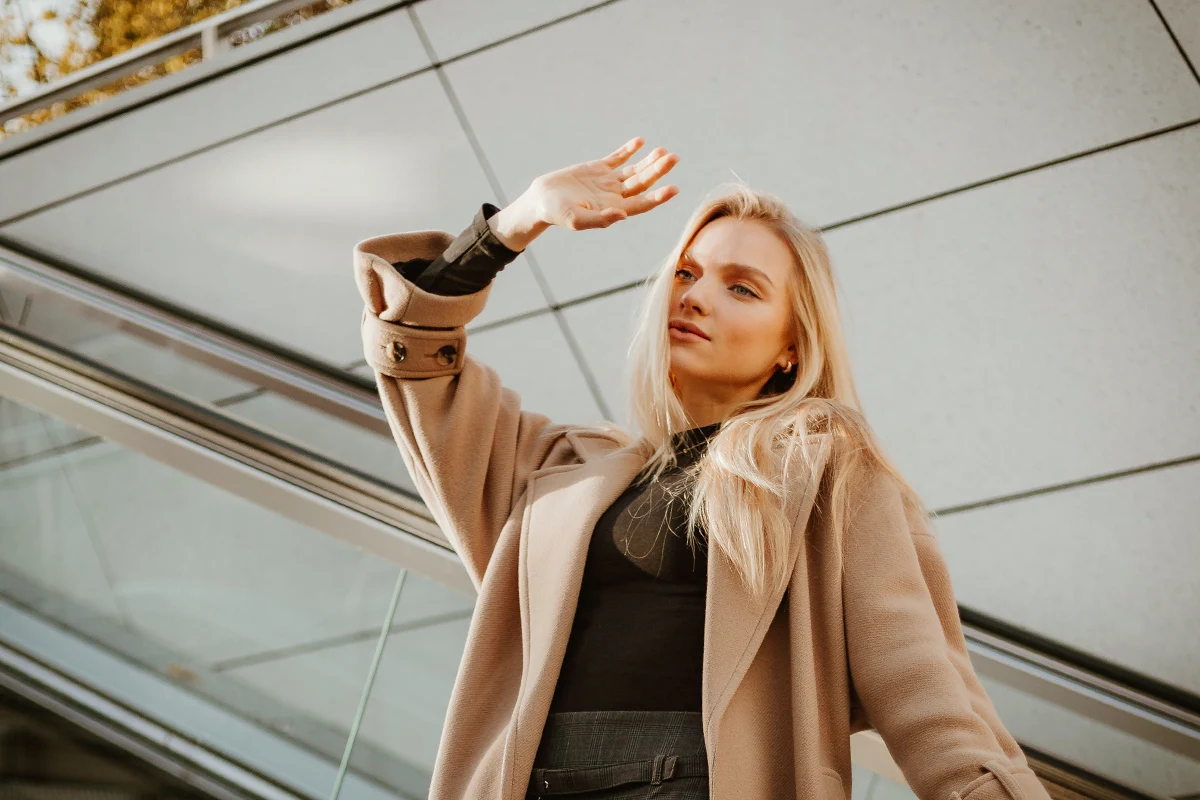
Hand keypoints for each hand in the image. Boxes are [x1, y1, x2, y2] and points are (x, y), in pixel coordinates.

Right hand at [533, 136, 679, 230]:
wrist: (541, 200)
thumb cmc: (557, 214)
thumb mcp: (576, 220)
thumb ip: (600, 219)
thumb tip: (623, 214)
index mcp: (614, 209)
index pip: (642, 203)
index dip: (658, 196)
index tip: (674, 188)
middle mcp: (615, 195)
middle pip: (643, 182)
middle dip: (658, 170)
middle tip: (673, 158)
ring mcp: (608, 181)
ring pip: (634, 169)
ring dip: (649, 161)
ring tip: (662, 151)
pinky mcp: (598, 169)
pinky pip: (617, 157)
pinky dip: (628, 150)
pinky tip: (640, 141)